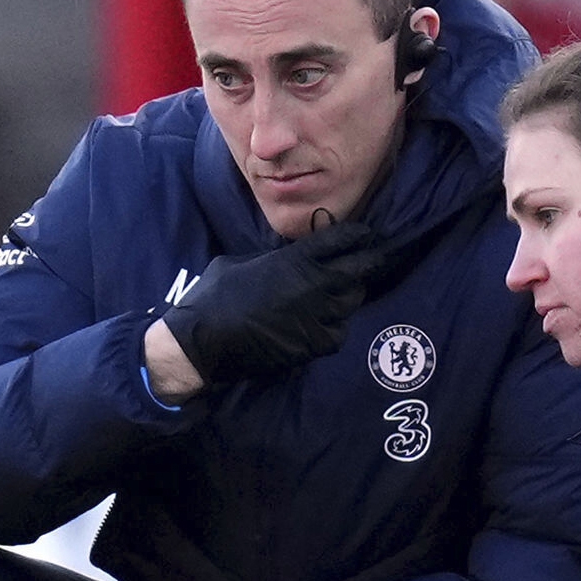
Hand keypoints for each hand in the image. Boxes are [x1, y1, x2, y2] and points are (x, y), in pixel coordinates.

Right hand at [156, 221, 394, 384]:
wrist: (202, 343)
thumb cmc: (213, 297)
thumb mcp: (240, 262)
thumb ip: (271, 258)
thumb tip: (284, 257)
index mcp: (294, 259)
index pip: (341, 239)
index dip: (357, 235)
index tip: (364, 235)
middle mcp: (312, 284)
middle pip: (359, 269)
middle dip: (371, 261)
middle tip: (377, 258)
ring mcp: (315, 316)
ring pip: (352, 302)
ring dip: (349, 296)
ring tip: (341, 294)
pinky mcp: (311, 345)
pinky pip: (339, 332)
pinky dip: (336, 327)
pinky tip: (325, 324)